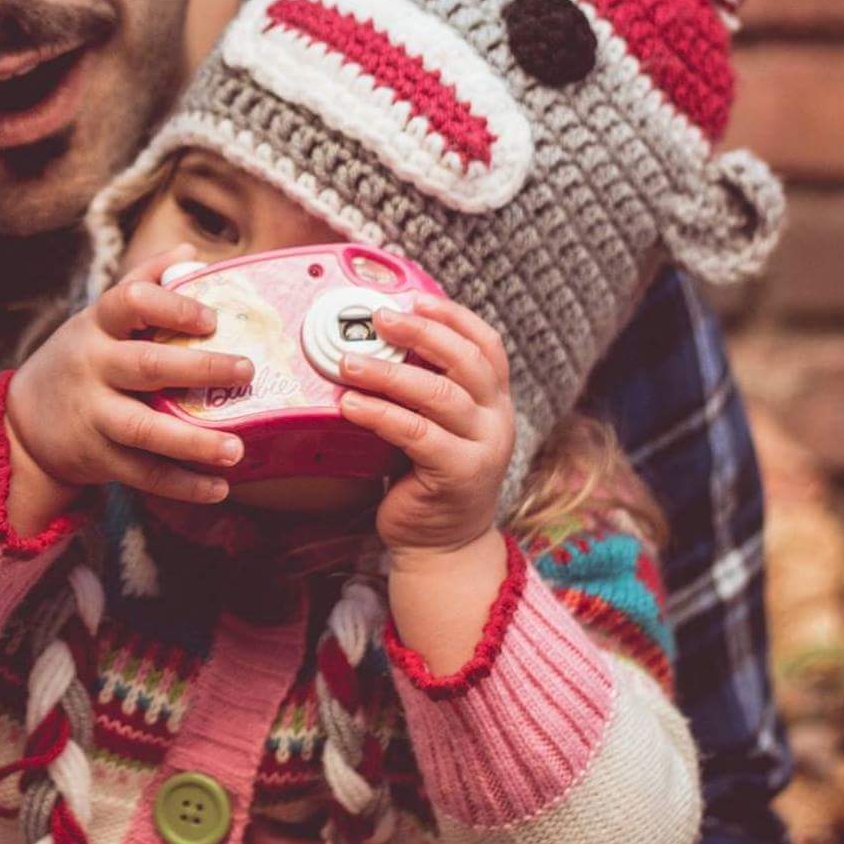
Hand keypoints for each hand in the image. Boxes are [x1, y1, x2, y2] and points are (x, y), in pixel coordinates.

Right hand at [3, 244, 252, 527]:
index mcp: (98, 327)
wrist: (23, 422)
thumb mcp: (98, 319)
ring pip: (143, 429)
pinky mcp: (97, 457)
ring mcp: (93, 415)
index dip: (173, 307)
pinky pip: (142, 474)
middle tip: (247, 370)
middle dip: (199, 368)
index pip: (130, 302)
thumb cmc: (80, 360)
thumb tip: (189, 253)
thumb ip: (142, 284)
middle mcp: (94, 368)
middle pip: (146, 365)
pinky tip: (218, 488)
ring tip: (236, 449)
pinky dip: (181, 484)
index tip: (212, 318)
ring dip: (192, 440)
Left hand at [335, 295, 515, 566]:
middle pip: (467, 361)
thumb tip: (374, 339)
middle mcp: (497, 419)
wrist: (441, 543)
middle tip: (378, 319)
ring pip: (439, 396)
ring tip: (347, 363)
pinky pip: (417, 434)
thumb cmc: (425, 473)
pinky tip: (350, 405)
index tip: (415, 300)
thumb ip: (422, 386)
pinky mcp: (459, 475)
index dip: (454, 318)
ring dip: (388, 375)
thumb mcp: (433, 422)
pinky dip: (380, 414)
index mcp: (493, 399)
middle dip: (421, 334)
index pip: (487, 345)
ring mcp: (483, 448)